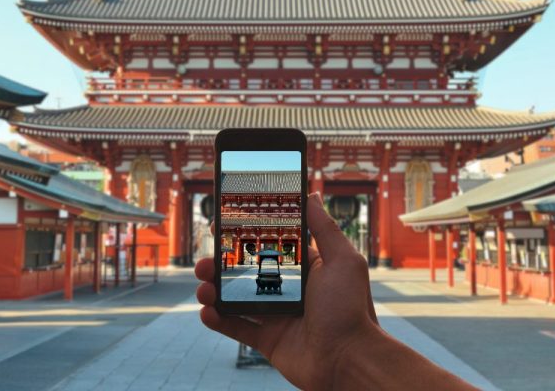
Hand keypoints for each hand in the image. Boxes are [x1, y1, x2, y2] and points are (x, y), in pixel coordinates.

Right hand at [195, 193, 380, 389]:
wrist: (350, 360)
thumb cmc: (351, 309)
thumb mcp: (343, 260)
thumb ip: (324, 228)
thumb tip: (312, 194)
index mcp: (303, 269)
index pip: (268, 247)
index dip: (245, 237)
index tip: (224, 225)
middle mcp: (288, 290)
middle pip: (246, 272)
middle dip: (222, 265)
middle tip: (205, 260)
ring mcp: (276, 315)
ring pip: (236, 298)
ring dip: (214, 291)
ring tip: (203, 287)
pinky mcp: (268, 340)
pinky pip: (236, 328)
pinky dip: (218, 320)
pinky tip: (207, 312)